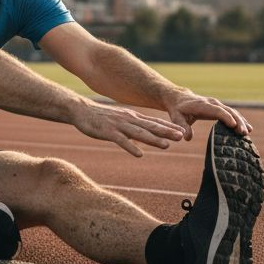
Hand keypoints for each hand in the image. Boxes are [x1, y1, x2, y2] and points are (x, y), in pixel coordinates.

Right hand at [70, 99, 187, 157]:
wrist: (81, 109)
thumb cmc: (101, 117)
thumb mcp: (121, 120)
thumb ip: (133, 127)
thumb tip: (144, 138)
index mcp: (133, 117)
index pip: (154, 122)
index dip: (168, 127)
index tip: (183, 131)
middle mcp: (129, 119)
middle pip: (150, 127)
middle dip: (166, 132)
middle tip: (181, 137)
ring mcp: (118, 125)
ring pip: (139, 133)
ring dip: (153, 139)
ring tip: (166, 145)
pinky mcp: (108, 132)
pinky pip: (121, 140)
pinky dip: (131, 147)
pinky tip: (139, 154)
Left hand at [163, 91, 251, 140]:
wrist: (180, 99)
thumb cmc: (178, 110)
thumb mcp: (176, 117)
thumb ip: (182, 126)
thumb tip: (187, 137)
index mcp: (202, 105)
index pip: (217, 110)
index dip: (226, 117)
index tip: (234, 126)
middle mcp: (212, 103)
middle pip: (228, 111)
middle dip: (237, 121)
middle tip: (244, 133)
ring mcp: (217, 105)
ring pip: (232, 112)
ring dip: (241, 121)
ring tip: (248, 132)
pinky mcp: (220, 108)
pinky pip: (232, 113)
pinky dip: (240, 120)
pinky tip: (247, 128)